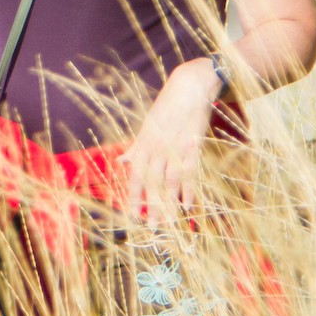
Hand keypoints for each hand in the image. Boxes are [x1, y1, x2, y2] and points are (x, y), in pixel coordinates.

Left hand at [118, 58, 222, 221]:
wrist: (188, 88)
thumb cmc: (166, 108)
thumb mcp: (146, 127)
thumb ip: (136, 147)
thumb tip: (122, 162)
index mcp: (144, 144)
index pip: (136, 175)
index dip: (134, 196)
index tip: (132, 215)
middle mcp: (157, 147)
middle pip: (153, 182)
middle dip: (152, 206)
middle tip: (152, 228)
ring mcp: (176, 147)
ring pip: (171, 181)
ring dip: (170, 203)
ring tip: (170, 223)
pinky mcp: (194, 145)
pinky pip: (190, 172)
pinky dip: (189, 189)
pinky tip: (188, 205)